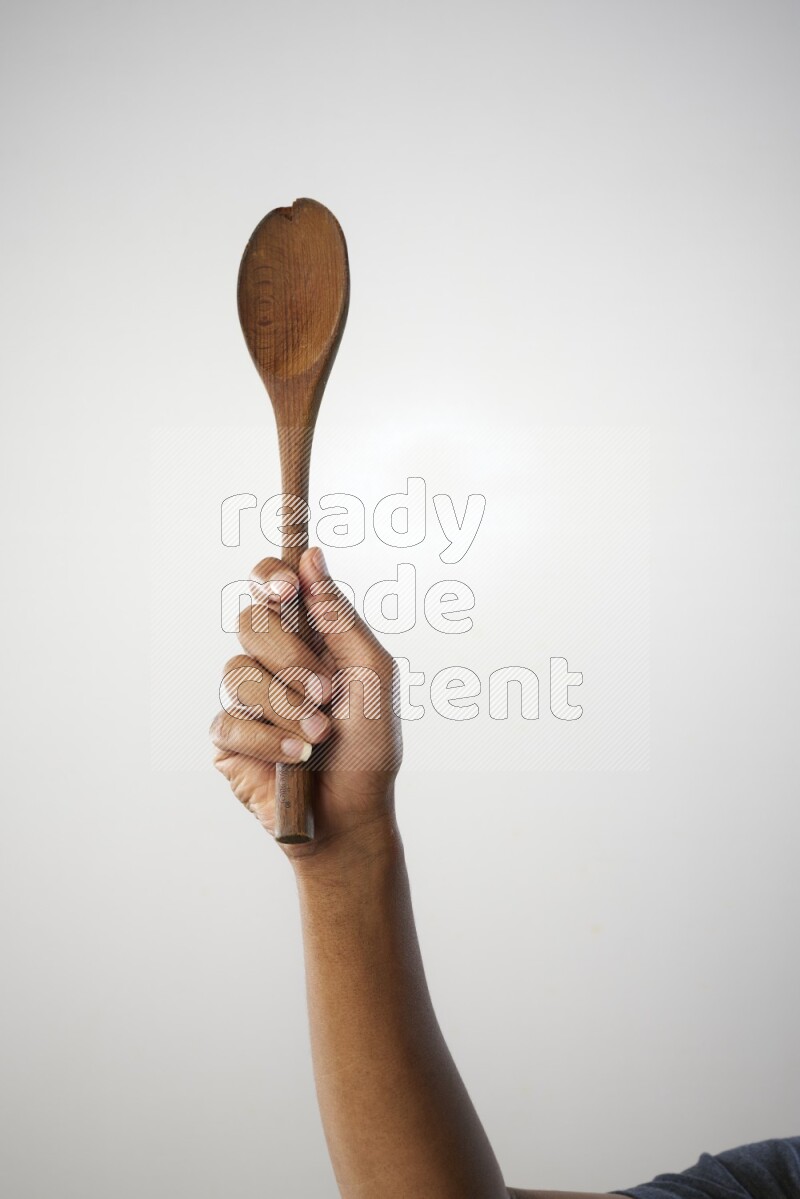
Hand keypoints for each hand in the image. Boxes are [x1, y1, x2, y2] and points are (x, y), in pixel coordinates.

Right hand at [210, 547, 402, 862]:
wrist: (354, 814)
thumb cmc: (370, 746)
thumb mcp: (373, 676)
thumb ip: (341, 617)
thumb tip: (311, 558)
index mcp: (307, 636)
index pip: (270, 586)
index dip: (268, 576)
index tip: (283, 587)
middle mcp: (272, 660)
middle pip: (249, 622)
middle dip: (289, 657)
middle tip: (325, 691)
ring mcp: (247, 698)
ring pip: (237, 672)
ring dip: (286, 706)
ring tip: (320, 735)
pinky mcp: (229, 738)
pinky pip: (229, 721)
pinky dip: (269, 739)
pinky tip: (297, 756)